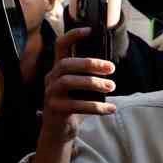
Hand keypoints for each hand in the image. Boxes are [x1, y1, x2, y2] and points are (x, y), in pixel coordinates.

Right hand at [40, 28, 116, 142]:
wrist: (59, 132)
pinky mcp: (55, 109)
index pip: (60, 46)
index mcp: (58, 70)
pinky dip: (96, 106)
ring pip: (68, 82)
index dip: (73, 35)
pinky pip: (76, 105)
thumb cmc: (73, 106)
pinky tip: (111, 109)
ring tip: (111, 87)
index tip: (90, 30)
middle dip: (90, 64)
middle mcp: (51, 79)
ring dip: (93, 83)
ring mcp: (51, 94)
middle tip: (111, 68)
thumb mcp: (80, 89)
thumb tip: (110, 65)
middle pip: (66, 64)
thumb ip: (88, 76)